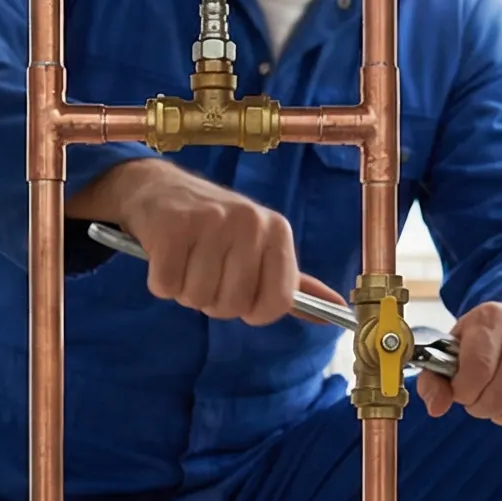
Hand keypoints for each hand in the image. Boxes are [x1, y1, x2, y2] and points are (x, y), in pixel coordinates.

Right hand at [72, 159, 340, 324]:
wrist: (161, 188)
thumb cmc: (216, 228)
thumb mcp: (261, 249)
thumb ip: (294, 284)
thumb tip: (340, 310)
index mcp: (277, 231)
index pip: (277, 303)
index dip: (253, 312)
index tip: (240, 294)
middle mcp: (250, 222)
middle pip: (232, 305)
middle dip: (213, 301)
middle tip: (205, 272)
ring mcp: (211, 221)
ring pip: (197, 297)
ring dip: (185, 290)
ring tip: (186, 261)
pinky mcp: (173, 226)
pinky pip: (166, 285)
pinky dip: (161, 282)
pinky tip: (166, 256)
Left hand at [417, 302, 501, 437]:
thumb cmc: (489, 343)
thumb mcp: (456, 349)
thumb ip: (435, 379)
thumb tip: (436, 407)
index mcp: (492, 318)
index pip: (476, 372)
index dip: (463, 392)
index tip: (462, 388)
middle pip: (497, 398)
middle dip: (481, 406)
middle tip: (482, 395)